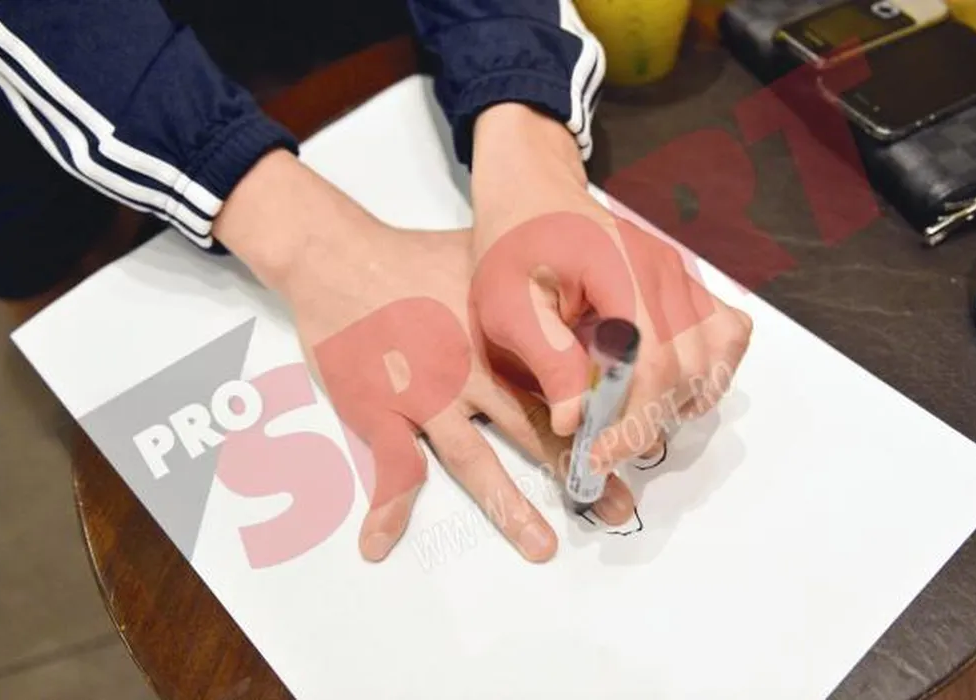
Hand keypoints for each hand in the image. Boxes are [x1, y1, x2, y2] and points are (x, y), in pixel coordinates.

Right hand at [213, 151, 634, 562]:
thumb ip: (527, 292)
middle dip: (579, 472)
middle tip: (616, 508)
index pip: (565, 387)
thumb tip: (579, 301)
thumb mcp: (485, 262)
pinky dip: (384, 508)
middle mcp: (473, 373)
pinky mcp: (380, 409)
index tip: (635, 447)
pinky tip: (378, 543)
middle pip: (535, 431)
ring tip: (541, 546)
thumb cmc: (412, 256)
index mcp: (503, 338)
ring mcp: (427, 396)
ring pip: (475, 460)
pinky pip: (388, 465)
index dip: (603, 420)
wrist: (340, 255)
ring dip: (510, 506)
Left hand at [469, 105, 752, 469]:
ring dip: (680, 401)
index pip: (651, 361)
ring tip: (630, 421)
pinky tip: (662, 388)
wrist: (532, 193)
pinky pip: (724, 334)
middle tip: (604, 448)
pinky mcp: (685, 286)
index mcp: (619, 268)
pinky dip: (706, 371)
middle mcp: (664, 271)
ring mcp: (681, 276)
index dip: (631, 420)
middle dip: (649, 420)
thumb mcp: (505, 304)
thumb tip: (577, 421)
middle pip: (690, 367)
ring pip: (717, 356)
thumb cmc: (512, 244)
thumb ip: (545, 359)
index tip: (598, 455)